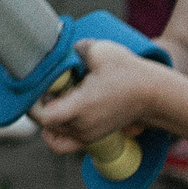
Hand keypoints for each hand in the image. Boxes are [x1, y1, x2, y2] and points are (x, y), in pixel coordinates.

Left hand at [32, 38, 167, 152]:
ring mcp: (88, 136)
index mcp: (81, 108)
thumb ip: (74, 49)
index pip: (43, 117)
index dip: (32, 103)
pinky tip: (65, 105)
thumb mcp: (100, 51)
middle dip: (39, 105)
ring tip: (58, 94)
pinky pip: (65, 140)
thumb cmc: (130, 73)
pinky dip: (58, 127)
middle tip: (47, 84)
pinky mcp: (93, 137)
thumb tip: (60, 48)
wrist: (156, 95)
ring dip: (49, 115)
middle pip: (45, 124)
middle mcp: (82, 127)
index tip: (34, 85)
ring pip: (54, 132)